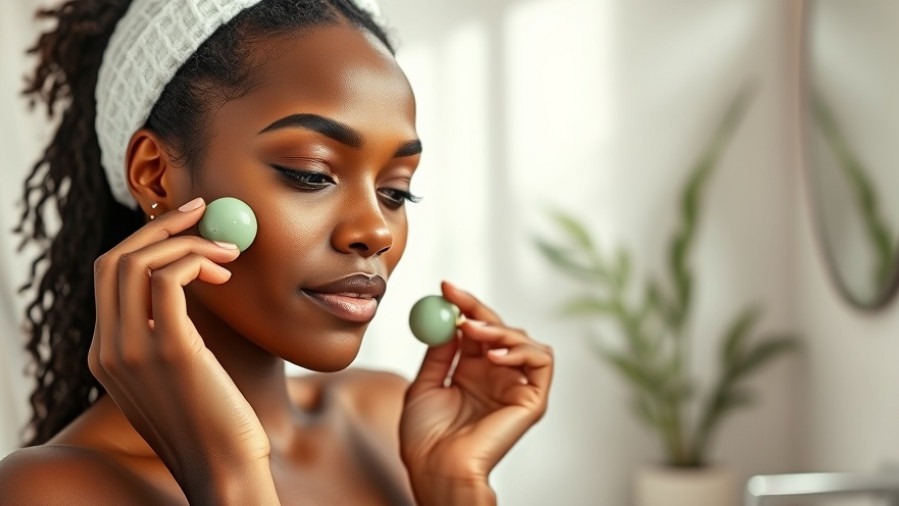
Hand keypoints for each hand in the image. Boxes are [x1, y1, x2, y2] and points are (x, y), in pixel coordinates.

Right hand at [87, 198, 277, 503]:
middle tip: (204, 211)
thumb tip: (195, 282)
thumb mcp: (180, 374)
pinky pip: (167, 279)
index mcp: (107, 355)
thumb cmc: (216, 421)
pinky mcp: (169, 349)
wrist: (225, 470)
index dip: (147, 243)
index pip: (110, 278)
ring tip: (229, 250)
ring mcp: (132, 351)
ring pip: (137, 262)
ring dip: (186, 242)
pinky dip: (194, 259)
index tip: (186, 225)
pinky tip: (223, 269)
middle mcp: (108, 350)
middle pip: (115, 261)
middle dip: (159, 227)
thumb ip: (171, 334)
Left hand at [400, 281, 552, 503]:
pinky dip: (522, 350)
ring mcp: (516, 386)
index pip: (475, 328)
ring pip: (524, 340)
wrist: (436, 468)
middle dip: (478, 309)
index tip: (445, 287)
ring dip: (500, 329)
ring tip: (472, 332)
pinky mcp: (533, 399)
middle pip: (500, 328)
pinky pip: (541, 362)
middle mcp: (496, 376)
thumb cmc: (426, 439)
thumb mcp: (424, 385)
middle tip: (456, 300)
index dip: (464, 305)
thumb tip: (445, 320)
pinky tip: (493, 356)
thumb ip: (439, 353)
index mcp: (471, 371)